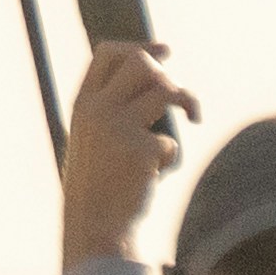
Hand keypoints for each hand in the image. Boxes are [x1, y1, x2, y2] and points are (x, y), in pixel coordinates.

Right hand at [58, 36, 198, 264]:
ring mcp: (117, 128)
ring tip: (194, 117)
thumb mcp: (91, 139)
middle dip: (167, 75)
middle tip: (178, 98)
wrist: (93, 228)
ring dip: (187, 100)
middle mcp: (96, 110)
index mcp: (82, 104)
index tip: (165, 50)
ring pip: (164, 88)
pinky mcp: (140, 150)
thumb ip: (110, 109)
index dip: (140, 46)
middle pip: (140, 63)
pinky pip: (171, 142)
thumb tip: (153, 78)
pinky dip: (169, 158)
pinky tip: (154, 177)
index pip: (107, 53)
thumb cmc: (96, 186)